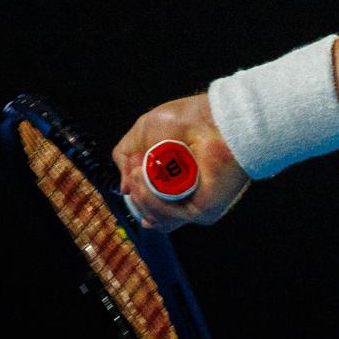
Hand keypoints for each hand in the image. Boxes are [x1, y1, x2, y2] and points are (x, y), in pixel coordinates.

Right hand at [112, 91, 249, 231]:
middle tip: (135, 170)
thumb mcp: (143, 133)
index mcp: (176, 181)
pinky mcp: (205, 210)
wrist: (213, 119)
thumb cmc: (186, 120)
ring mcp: (196, 205)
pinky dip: (152, 201)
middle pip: (150, 216)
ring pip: (156, 219)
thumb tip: (124, 189)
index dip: (138, 198)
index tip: (131, 180)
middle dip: (136, 195)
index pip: (153, 206)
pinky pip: (170, 218)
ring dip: (140, 197)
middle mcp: (187, 196)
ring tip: (138, 172)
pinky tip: (146, 180)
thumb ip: (126, 158)